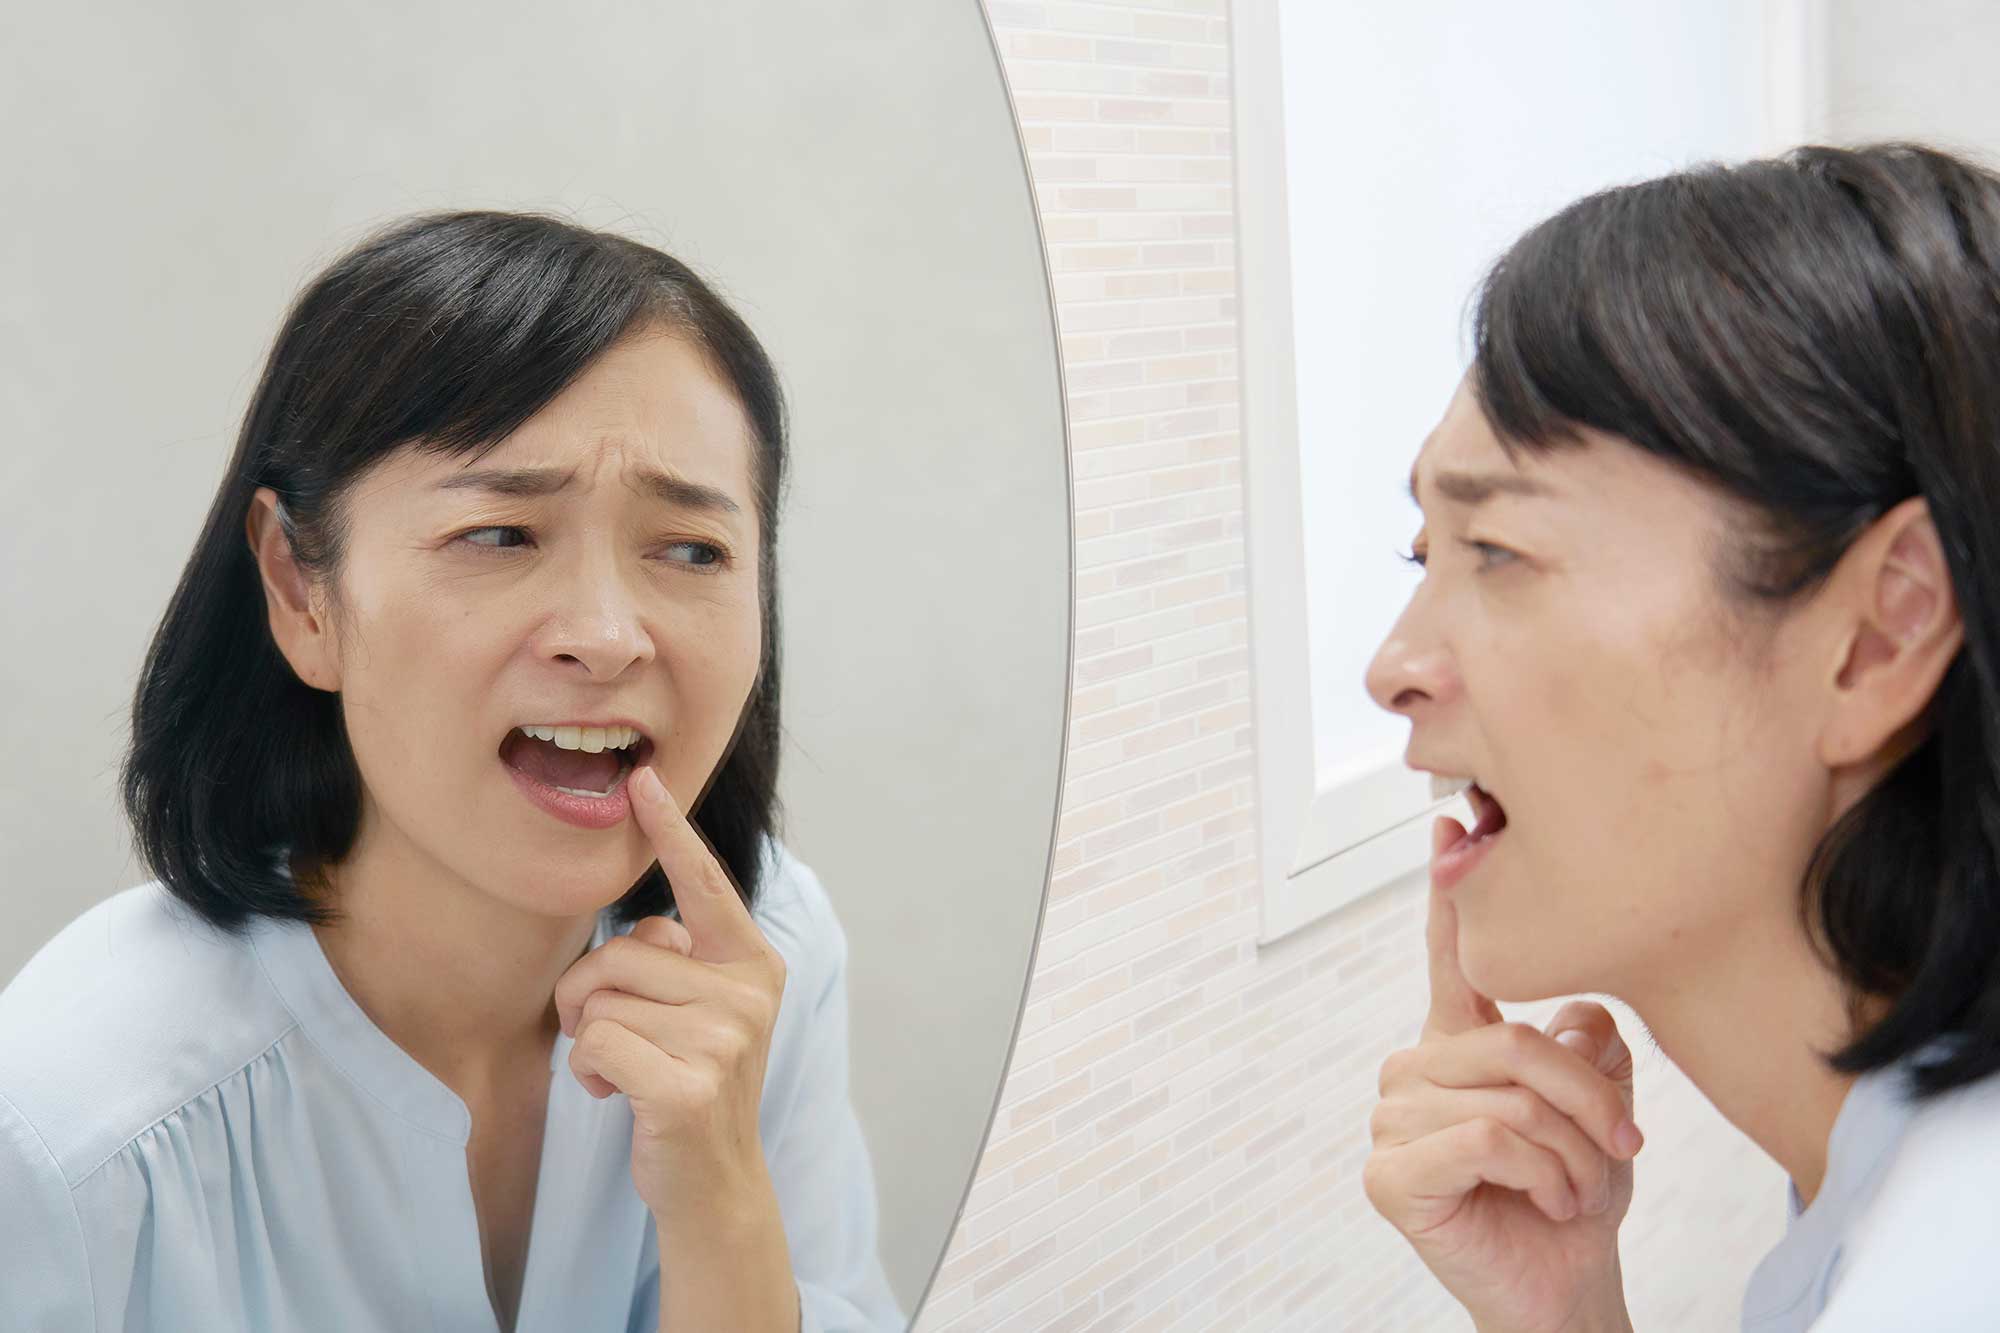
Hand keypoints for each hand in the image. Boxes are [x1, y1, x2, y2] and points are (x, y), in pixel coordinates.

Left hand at [553, 765, 788, 1220]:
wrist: (714, 1181)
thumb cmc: (691, 1082)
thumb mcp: (703, 1011)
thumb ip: (680, 960)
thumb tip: (637, 932)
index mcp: (752, 963)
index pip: (703, 884)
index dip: (670, 830)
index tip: (642, 780)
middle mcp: (747, 993)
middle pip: (621, 953)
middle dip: (590, 995)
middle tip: (609, 1036)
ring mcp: (725, 1040)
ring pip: (603, 1000)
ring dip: (590, 1039)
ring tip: (623, 1071)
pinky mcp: (689, 1086)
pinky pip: (598, 1043)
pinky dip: (589, 1072)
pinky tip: (616, 1095)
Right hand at [1362, 818, 1641, 1332]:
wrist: (1565, 1290)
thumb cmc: (1573, 1202)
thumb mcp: (1601, 1114)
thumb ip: (1588, 1051)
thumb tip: (1583, 1014)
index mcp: (1457, 1048)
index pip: (1452, 964)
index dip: (1450, 898)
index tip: (1450, 827)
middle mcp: (1415, 1074)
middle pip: (1511, 1044)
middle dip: (1586, 1100)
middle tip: (1625, 1144)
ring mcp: (1393, 1122)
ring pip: (1507, 1098)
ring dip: (1572, 1153)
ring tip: (1581, 1189)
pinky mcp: (1390, 1174)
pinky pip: (1488, 1140)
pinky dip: (1542, 1176)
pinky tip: (1547, 1201)